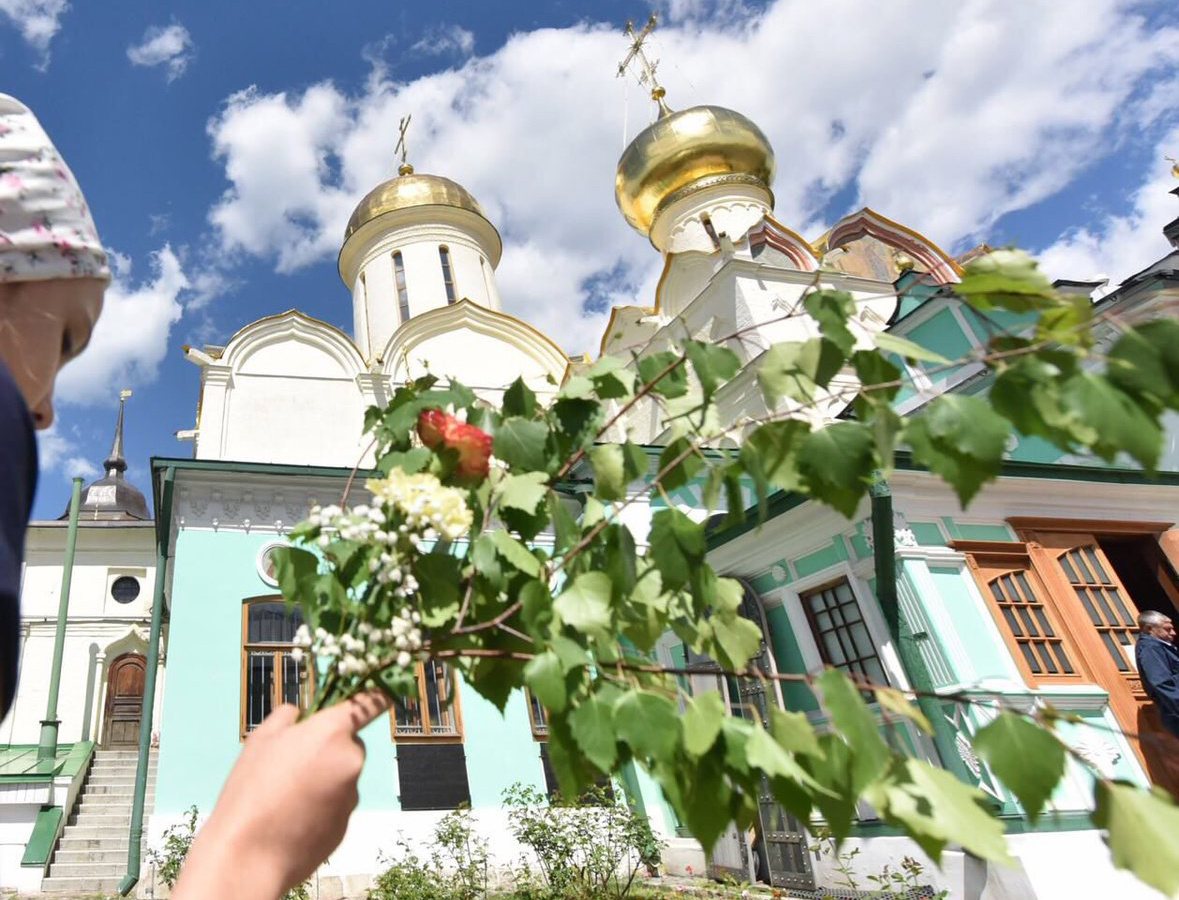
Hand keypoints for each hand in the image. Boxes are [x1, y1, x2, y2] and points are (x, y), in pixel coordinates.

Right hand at [171, 691, 389, 899]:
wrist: (248, 854)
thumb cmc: (251, 790)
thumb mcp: (261, 739)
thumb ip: (287, 717)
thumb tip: (299, 713)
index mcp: (332, 732)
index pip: (370, 704)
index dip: (376, 698)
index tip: (381, 695)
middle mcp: (351, 760)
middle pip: (351, 745)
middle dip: (331, 749)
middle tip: (295, 763)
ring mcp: (352, 795)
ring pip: (342, 777)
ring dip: (324, 780)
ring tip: (286, 797)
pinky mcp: (346, 824)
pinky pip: (336, 806)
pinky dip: (321, 807)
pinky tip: (292, 818)